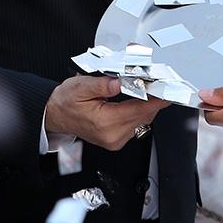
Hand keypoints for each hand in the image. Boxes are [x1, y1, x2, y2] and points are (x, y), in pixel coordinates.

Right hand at [44, 75, 166, 151]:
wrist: (55, 115)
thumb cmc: (66, 101)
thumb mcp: (81, 87)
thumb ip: (103, 85)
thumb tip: (120, 82)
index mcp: (104, 123)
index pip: (138, 110)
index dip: (156, 100)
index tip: (167, 91)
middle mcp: (112, 136)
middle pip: (144, 116)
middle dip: (153, 99)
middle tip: (159, 83)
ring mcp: (115, 140)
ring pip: (142, 121)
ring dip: (148, 106)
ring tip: (149, 89)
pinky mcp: (116, 141)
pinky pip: (136, 125)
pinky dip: (140, 112)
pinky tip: (139, 100)